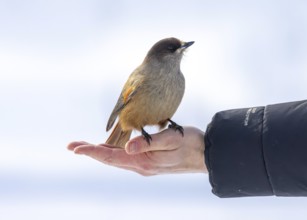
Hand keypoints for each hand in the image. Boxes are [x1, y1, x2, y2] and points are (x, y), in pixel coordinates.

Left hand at [67, 126, 207, 175]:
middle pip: (110, 159)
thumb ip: (150, 143)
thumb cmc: (191, 144)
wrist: (205, 155)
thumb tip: (127, 148)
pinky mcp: (149, 161)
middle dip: (91, 152)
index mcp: (144, 161)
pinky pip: (125, 158)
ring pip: (117, 159)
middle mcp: (142, 166)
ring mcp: (145, 165)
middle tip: (72, 146)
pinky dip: (112, 153)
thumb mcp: (172, 139)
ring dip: (99, 152)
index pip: (112, 157)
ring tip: (84, 147)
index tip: (76, 148)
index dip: (93, 151)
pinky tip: (108, 150)